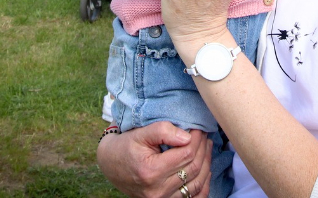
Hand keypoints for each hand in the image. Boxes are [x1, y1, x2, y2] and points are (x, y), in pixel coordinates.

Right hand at [96, 124, 211, 197]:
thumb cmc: (126, 146)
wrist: (111, 164)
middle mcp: (157, 189)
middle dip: (202, 149)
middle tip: (205, 134)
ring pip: (196, 183)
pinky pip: (192, 197)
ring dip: (206, 164)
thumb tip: (187, 136)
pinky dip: (203, 184)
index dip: (196, 139)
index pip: (186, 154)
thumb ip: (163, 131)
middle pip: (193, 168)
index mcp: (151, 171)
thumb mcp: (141, 133)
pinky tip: (206, 170)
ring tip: (206, 147)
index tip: (198, 127)